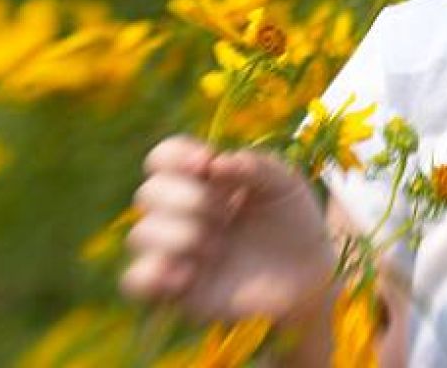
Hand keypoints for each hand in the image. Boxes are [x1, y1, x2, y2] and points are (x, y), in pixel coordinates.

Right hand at [119, 135, 336, 323]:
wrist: (310, 274)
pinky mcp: (176, 289)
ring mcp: (176, 251)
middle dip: (187, 198)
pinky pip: (136, 280)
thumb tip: (217, 164)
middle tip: (225, 213)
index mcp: (202, 180)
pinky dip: (153, 274)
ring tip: (218, 246)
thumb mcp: (285, 183)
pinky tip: (189, 274)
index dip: (175, 155)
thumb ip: (256, 165)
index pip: (163, 157)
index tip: (206, 163)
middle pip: (147, 193)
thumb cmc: (293, 221)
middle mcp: (181, 212)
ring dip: (179, 235)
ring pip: (140, 234)